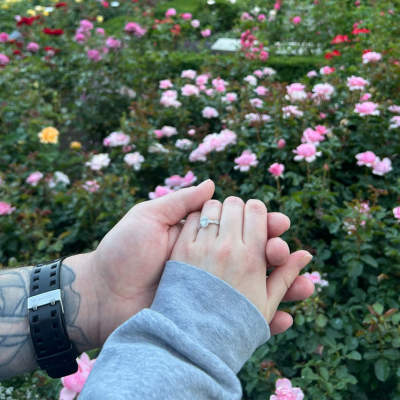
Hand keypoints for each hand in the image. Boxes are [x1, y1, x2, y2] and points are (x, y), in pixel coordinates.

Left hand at [76, 182, 298, 347]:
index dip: (262, 224)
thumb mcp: (148, 217)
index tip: (277, 223)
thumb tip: (212, 183)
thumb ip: (180, 202)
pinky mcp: (207, 314)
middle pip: (254, 257)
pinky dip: (265, 318)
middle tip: (282, 252)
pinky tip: (283, 316)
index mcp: (199, 237)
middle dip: (276, 253)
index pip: (240, 227)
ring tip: (304, 288)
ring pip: (255, 288)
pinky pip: (241, 317)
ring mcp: (210, 289)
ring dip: (283, 288)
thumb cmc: (122, 251)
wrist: (102, 294)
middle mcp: (210, 262)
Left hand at [170, 197, 313, 334]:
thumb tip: (306, 254)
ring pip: (213, 207)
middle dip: (240, 209)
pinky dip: (198, 220)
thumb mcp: (266, 305)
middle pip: (236, 204)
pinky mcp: (182, 251)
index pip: (257, 211)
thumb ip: (285, 275)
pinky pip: (192, 221)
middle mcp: (227, 247)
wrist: (189, 342)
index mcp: (252, 257)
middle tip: (239, 222)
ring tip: (220, 225)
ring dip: (219, 211)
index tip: (256, 221)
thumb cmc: (234, 327)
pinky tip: (203, 232)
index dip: (258, 212)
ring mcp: (202, 248)